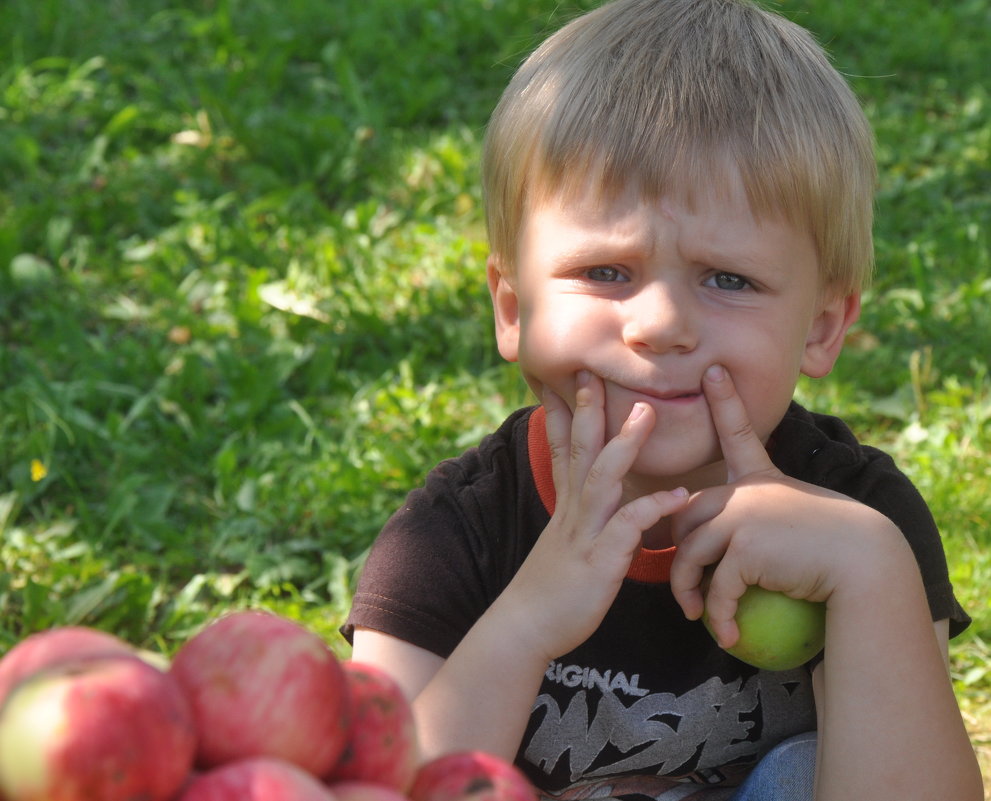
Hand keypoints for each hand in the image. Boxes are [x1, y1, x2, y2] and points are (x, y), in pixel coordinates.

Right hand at [503, 372, 690, 661]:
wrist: (525, 628)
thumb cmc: (550, 590)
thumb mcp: (561, 544)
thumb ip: (578, 518)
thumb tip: (588, 503)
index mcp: (566, 506)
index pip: (565, 449)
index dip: (569, 413)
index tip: (574, 380)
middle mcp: (572, 511)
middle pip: (581, 450)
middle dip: (590, 409)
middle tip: (597, 372)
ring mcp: (584, 533)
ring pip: (603, 477)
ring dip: (624, 443)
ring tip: (648, 412)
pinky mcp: (599, 559)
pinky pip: (629, 526)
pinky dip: (654, 507)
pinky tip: (680, 495)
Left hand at [668, 365, 898, 648]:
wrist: (865, 562)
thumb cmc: (836, 546)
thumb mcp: (798, 519)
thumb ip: (765, 518)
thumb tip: (746, 543)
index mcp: (761, 479)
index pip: (737, 433)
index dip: (725, 402)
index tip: (713, 371)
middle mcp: (745, 491)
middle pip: (686, 515)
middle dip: (674, 548)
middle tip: (681, 584)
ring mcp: (742, 515)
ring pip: (690, 553)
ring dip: (687, 590)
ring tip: (695, 614)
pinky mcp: (744, 547)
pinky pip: (717, 585)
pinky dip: (718, 615)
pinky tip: (726, 635)